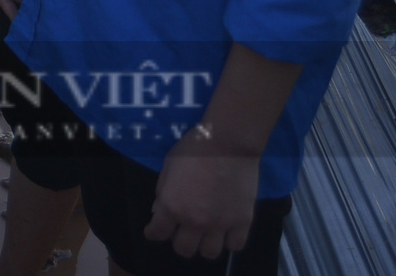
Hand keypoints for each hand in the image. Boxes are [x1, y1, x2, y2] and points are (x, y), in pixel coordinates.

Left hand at [144, 130, 261, 259]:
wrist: (227, 142)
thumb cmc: (193, 149)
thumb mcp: (167, 167)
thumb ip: (163, 193)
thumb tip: (159, 212)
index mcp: (172, 206)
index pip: (158, 233)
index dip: (153, 233)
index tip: (153, 232)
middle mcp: (195, 221)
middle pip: (184, 249)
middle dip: (179, 242)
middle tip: (181, 232)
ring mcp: (220, 224)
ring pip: (209, 253)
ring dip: (204, 245)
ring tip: (205, 234)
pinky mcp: (242, 221)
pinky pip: (236, 245)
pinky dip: (229, 241)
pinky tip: (226, 232)